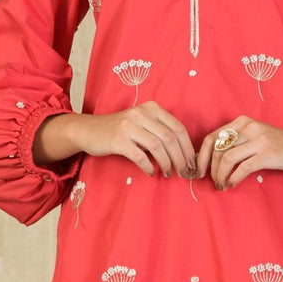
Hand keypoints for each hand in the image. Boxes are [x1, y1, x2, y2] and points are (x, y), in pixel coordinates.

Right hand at [59, 101, 196, 177]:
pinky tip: (151, 172)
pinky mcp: (118, 139)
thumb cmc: (121, 130)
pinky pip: (140, 155)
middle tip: (184, 172)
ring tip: (168, 173)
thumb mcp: (142, 124)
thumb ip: (160, 131)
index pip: (178, 127)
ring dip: (166, 163)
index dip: (188, 147)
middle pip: (170, 138)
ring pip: (157, 146)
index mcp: (152, 108)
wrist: (90, 130)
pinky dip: (149, 166)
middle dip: (181, 158)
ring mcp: (129, 125)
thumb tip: (183, 154)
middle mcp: (142, 113)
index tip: (193, 162)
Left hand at [195, 117, 282, 188]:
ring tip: (222, 185)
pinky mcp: (268, 154)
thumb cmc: (280, 144)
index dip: (202, 157)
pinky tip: (233, 184)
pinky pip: (243, 168)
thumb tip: (211, 160)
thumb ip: (237, 143)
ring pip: (227, 159)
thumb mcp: (255, 136)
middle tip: (214, 183)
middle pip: (218, 150)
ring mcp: (259, 140)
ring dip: (220, 176)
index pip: (212, 138)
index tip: (199, 171)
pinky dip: (233, 179)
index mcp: (242, 121)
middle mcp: (249, 127)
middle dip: (211, 170)